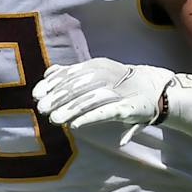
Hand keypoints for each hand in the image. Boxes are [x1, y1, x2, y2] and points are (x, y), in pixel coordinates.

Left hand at [31, 57, 178, 129]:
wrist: (155, 90)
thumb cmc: (121, 86)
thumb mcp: (98, 77)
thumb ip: (74, 74)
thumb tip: (49, 73)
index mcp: (97, 67)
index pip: (70, 73)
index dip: (52, 84)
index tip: (36, 95)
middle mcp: (106, 76)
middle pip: (76, 87)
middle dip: (57, 98)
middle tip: (42, 109)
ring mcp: (117, 92)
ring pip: (88, 101)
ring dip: (70, 110)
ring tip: (55, 119)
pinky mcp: (127, 108)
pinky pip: (105, 113)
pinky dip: (89, 118)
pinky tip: (75, 125)